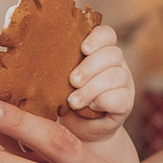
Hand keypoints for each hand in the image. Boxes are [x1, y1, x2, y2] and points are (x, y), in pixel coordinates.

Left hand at [63, 24, 135, 139]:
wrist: (77, 129)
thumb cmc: (64, 96)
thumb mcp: (59, 78)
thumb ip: (58, 64)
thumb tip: (37, 56)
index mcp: (99, 51)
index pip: (106, 34)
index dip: (97, 38)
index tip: (83, 48)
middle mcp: (114, 63)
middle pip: (112, 54)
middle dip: (90, 67)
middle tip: (72, 81)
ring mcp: (123, 81)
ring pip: (115, 76)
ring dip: (92, 88)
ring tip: (74, 101)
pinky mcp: (126, 101)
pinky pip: (121, 96)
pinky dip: (103, 101)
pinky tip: (91, 107)